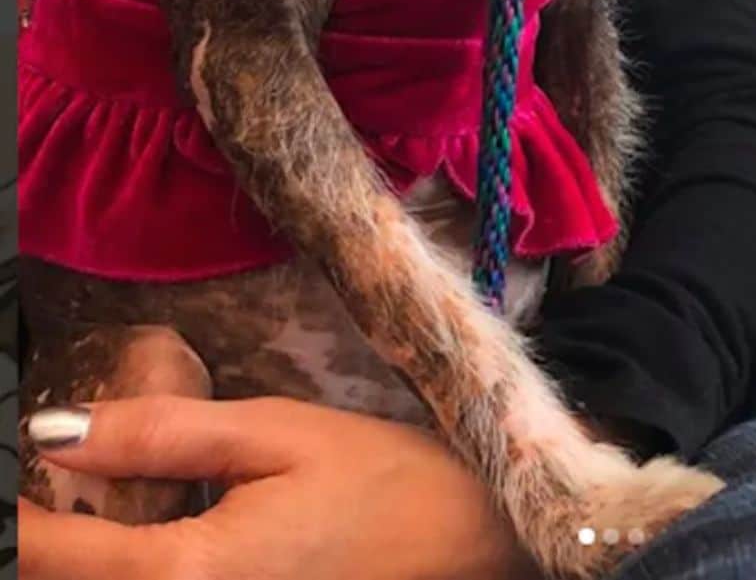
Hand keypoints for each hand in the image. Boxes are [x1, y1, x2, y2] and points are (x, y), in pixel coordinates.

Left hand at [21, 394, 539, 579]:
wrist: (469, 542)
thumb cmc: (380, 478)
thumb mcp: (274, 433)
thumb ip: (161, 435)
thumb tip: (55, 432)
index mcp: (190, 575)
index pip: (54, 556)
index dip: (15, 517)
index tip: (8, 467)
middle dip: (47, 539)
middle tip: (44, 482)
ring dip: (83, 561)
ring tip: (84, 508)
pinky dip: (126, 572)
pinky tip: (134, 543)